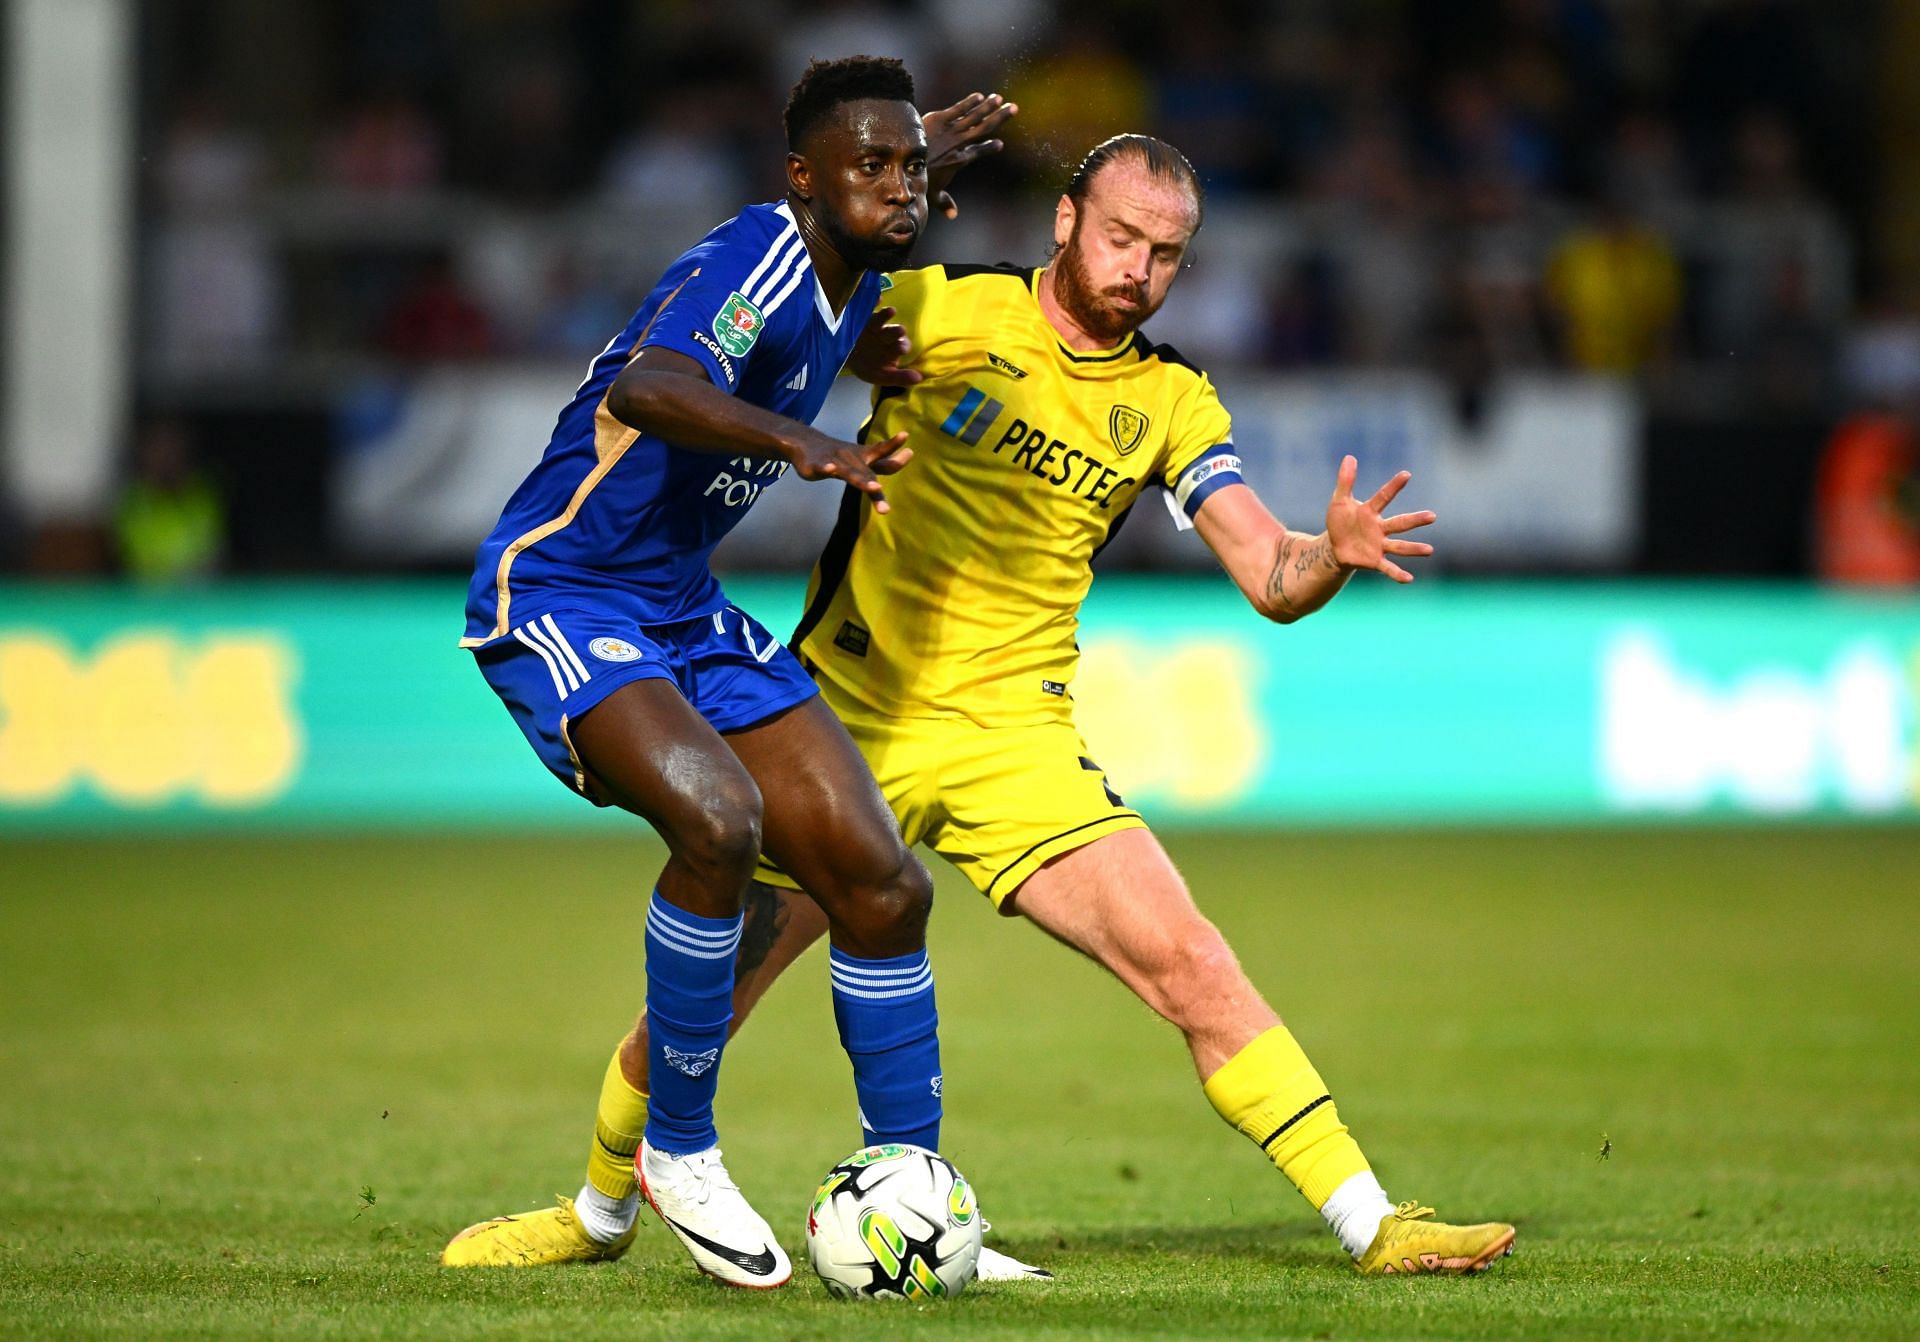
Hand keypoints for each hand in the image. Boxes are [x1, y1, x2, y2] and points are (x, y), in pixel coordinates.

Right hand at [790, 429, 912, 513]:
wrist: (806, 442)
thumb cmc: (843, 455)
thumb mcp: (864, 458)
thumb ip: (886, 461)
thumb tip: (911, 452)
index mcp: (864, 457)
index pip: (882, 453)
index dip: (894, 450)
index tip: (910, 451)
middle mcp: (852, 459)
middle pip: (867, 472)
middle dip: (873, 482)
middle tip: (880, 488)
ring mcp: (835, 461)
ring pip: (849, 473)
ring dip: (861, 480)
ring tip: (874, 487)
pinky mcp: (816, 465)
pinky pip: (822, 467)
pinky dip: (826, 467)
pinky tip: (830, 468)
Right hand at [847, 306, 921, 386]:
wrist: (844, 357)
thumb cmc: (867, 366)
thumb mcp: (881, 376)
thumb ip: (899, 378)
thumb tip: (919, 378)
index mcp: (893, 348)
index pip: (901, 346)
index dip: (902, 346)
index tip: (902, 348)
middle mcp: (886, 335)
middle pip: (892, 332)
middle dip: (896, 331)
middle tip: (900, 330)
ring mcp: (873, 325)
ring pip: (881, 319)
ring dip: (886, 315)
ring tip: (891, 311)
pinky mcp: (861, 316)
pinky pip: (865, 308)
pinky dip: (871, 302)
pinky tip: (875, 298)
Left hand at [921, 92, 1016, 218]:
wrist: (903, 161)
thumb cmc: (919, 178)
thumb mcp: (934, 194)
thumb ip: (945, 203)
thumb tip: (953, 216)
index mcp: (960, 161)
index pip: (980, 152)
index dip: (990, 148)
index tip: (999, 144)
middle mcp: (959, 145)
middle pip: (984, 128)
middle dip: (1000, 118)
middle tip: (1014, 108)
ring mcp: (950, 131)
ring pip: (975, 116)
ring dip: (988, 106)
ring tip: (999, 98)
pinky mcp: (940, 119)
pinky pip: (958, 109)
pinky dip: (969, 102)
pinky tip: (979, 96)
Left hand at [1324, 454, 1435, 581]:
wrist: (1334, 547)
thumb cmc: (1340, 522)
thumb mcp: (1339, 501)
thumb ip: (1345, 481)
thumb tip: (1349, 457)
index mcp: (1371, 511)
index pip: (1383, 497)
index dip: (1393, 486)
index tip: (1406, 474)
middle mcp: (1380, 528)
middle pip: (1400, 523)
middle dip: (1415, 520)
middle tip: (1433, 516)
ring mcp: (1379, 545)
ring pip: (1399, 547)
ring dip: (1413, 549)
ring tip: (1430, 550)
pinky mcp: (1374, 561)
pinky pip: (1387, 568)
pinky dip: (1398, 574)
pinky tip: (1409, 579)